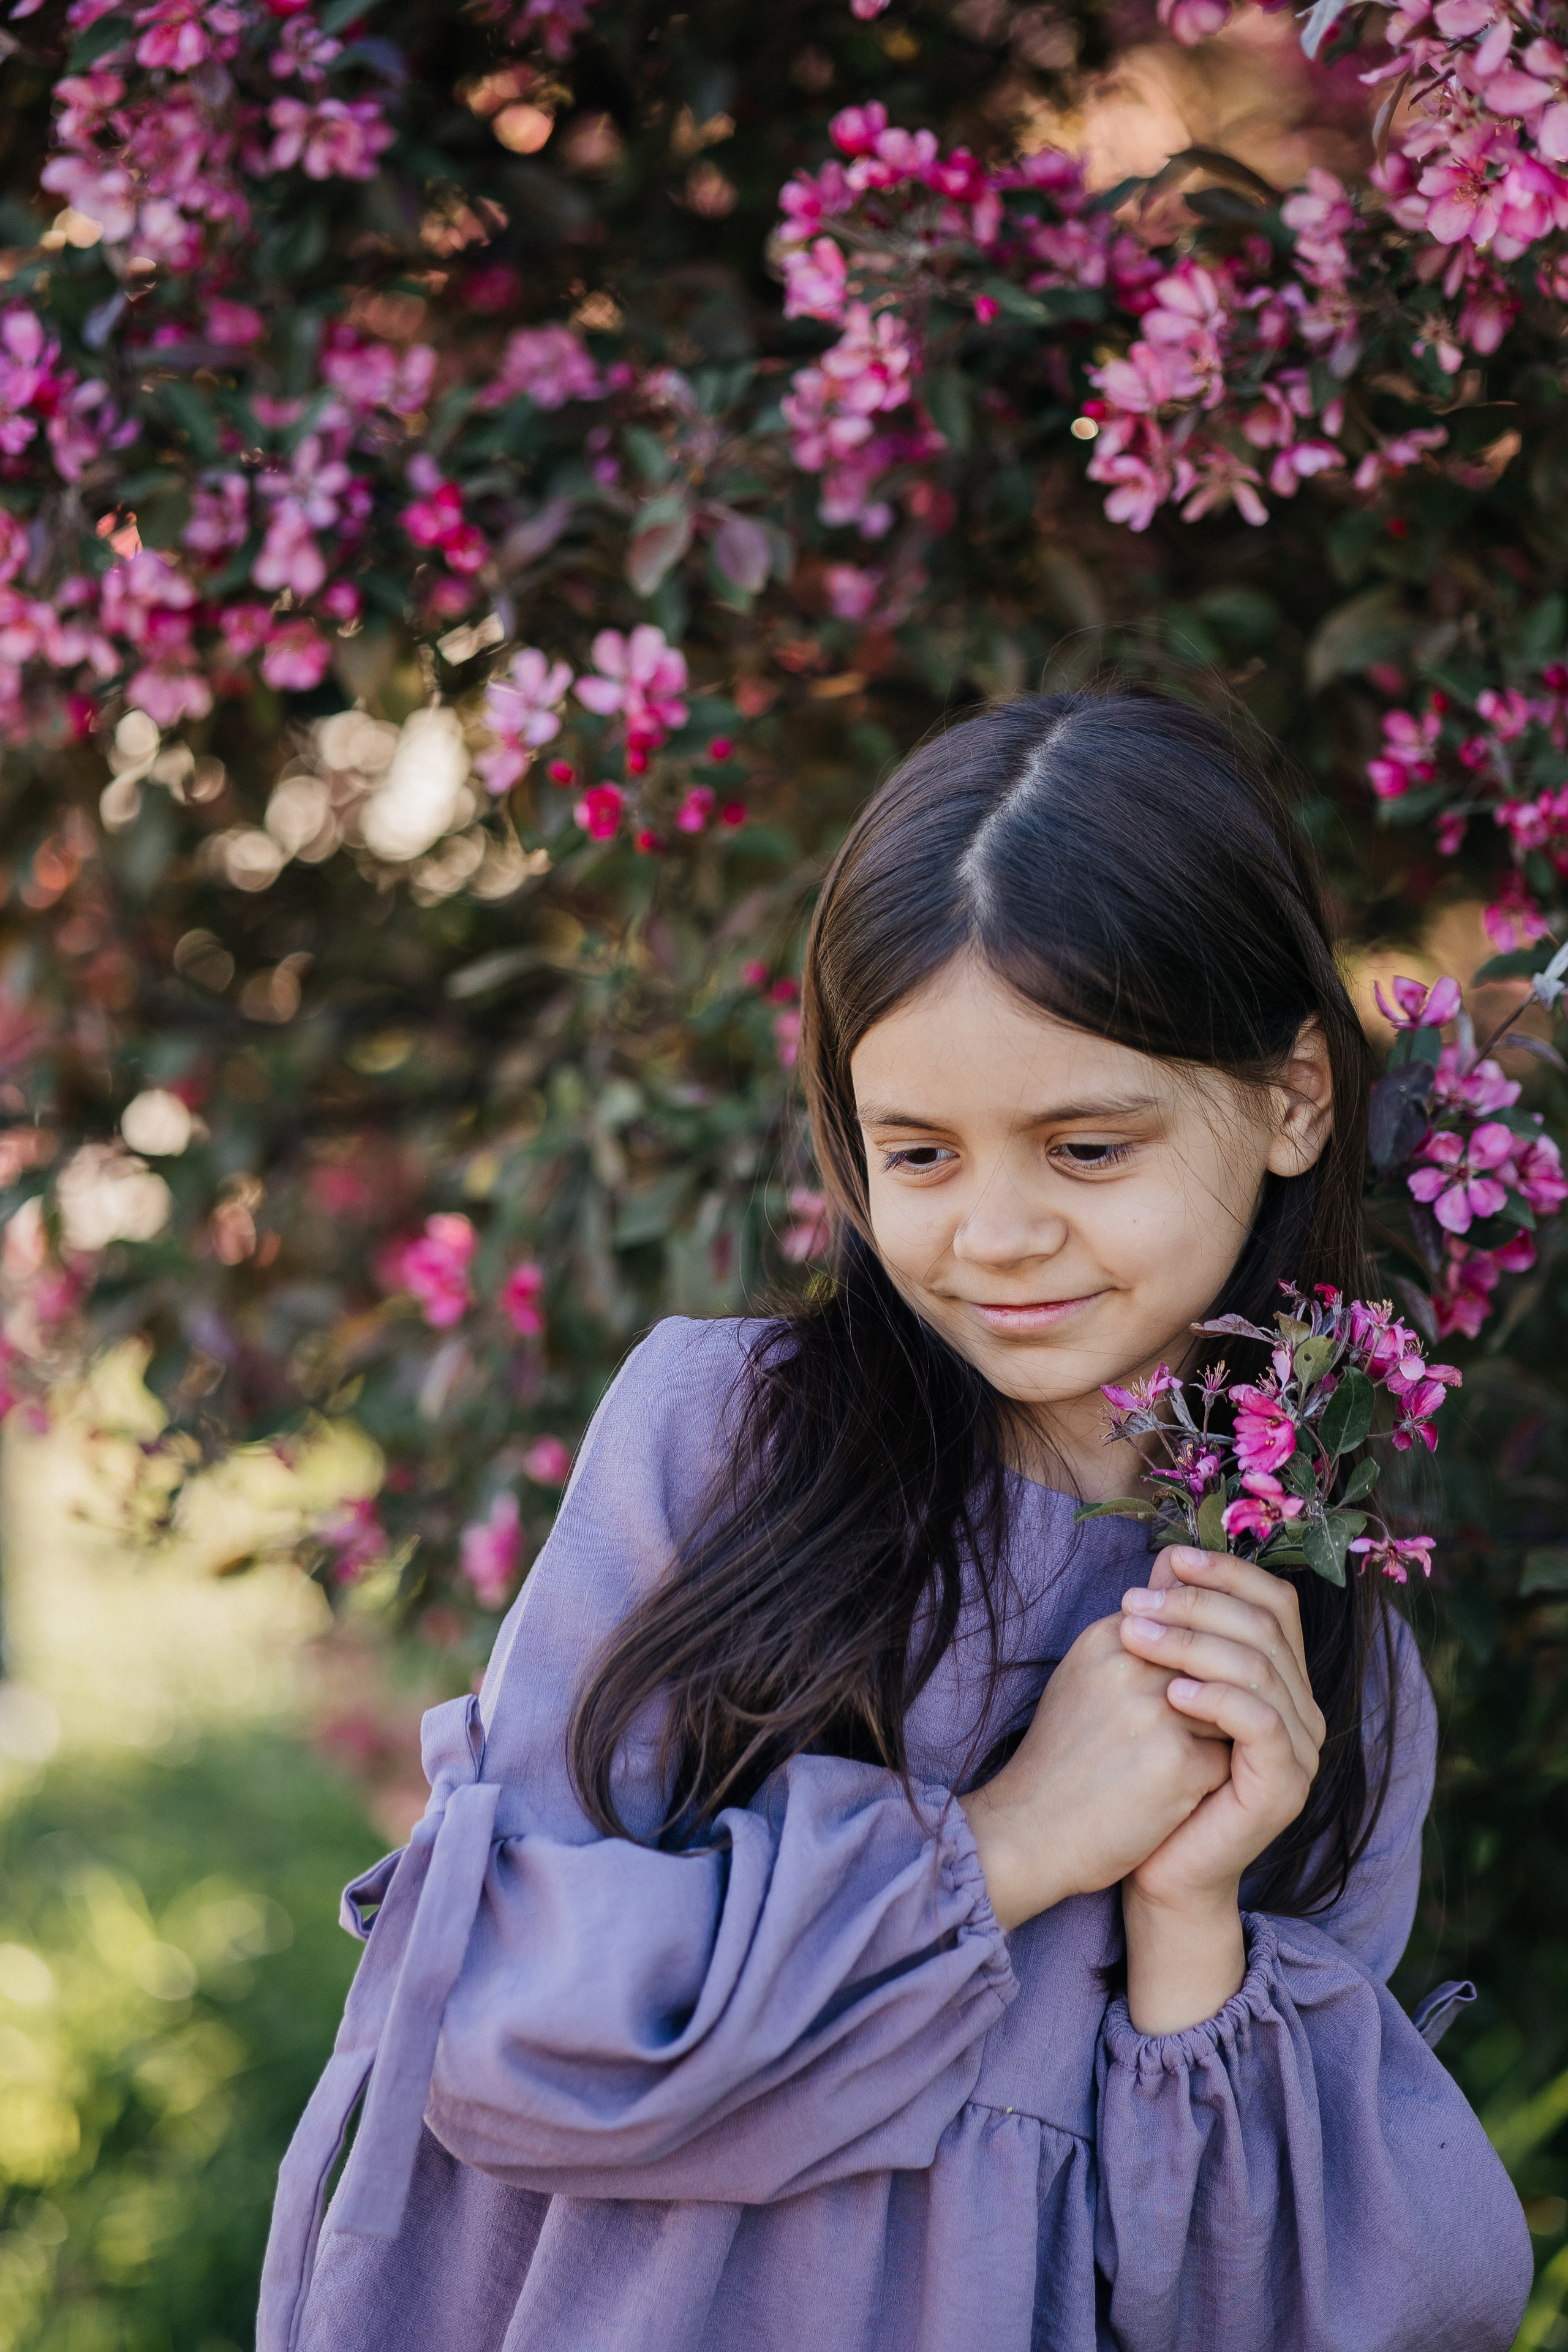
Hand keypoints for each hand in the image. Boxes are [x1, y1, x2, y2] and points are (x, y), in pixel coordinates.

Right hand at [958, 1606, 1232, 1931]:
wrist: (1028, 1833)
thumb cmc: (1063, 1756)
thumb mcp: (1085, 1675)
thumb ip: (1135, 1628)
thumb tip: (1176, 1566)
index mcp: (1107, 1637)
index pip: (1190, 1621)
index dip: (1199, 1662)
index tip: (1181, 1696)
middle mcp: (1131, 1663)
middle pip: (1218, 1660)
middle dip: (1219, 1695)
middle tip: (1195, 1733)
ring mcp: (1155, 1710)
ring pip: (1234, 1704)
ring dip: (1222, 1735)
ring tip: (1187, 1761)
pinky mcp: (1177, 1760)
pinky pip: (1232, 1755)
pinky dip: (1217, 1777)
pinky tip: (1183, 1794)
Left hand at [1115, 1544, 1324, 2033]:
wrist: (1154, 1865)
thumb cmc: (1152, 1774)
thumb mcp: (1161, 1687)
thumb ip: (1175, 1630)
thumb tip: (1164, 1556)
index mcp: (1282, 1679)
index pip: (1274, 1602)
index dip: (1226, 1572)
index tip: (1167, 1558)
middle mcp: (1303, 1710)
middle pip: (1267, 1628)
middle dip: (1198, 1603)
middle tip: (1133, 1601)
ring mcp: (1300, 1751)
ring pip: (1262, 1668)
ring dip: (1194, 1642)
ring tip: (1134, 1635)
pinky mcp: (1284, 1789)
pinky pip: (1260, 1724)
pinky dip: (1217, 1698)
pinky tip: (1170, 1692)